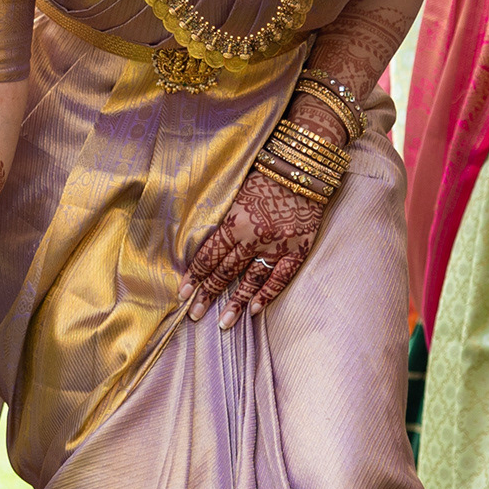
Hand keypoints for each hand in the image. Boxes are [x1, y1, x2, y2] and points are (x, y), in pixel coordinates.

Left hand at [181, 110, 346, 326]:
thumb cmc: (266, 175)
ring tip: (223, 323)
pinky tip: (254, 310)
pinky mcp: (298, 248)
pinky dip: (266, 294)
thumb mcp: (237, 194)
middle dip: (207, 295)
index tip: (183, 294)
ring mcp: (278, 244)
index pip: (209, 256)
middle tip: (194, 315)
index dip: (195, 276)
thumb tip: (209, 250)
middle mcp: (254, 235)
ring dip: (235, 302)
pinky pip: (280, 277)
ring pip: (251, 280)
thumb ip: (226, 223)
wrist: (305, 165)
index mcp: (236, 220)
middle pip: (226, 271)